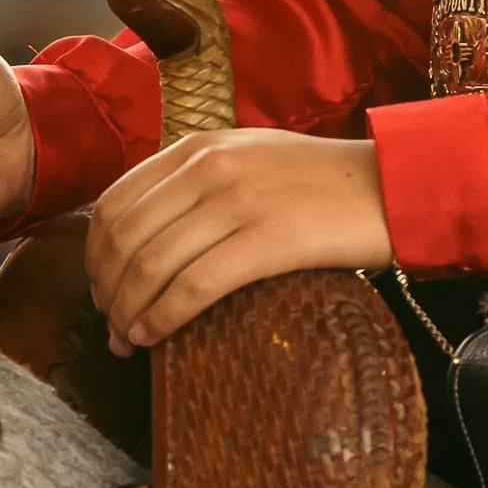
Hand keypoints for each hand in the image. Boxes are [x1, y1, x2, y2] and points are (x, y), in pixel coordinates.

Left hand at [85, 129, 391, 351]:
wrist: (391, 183)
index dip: (96, 253)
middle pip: (125, 236)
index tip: (102, 289)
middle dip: (106, 289)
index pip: (116, 200)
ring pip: (151, 263)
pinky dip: (162, 317)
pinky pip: (193, 286)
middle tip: (111, 326)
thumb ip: (197, 180)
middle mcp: (208, 167)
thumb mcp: (248, 158)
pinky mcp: (266, 239)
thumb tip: (145, 234)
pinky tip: (154, 337)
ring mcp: (237, 201)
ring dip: (127, 311)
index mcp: (198, 147)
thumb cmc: (321, 182)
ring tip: (128, 340)